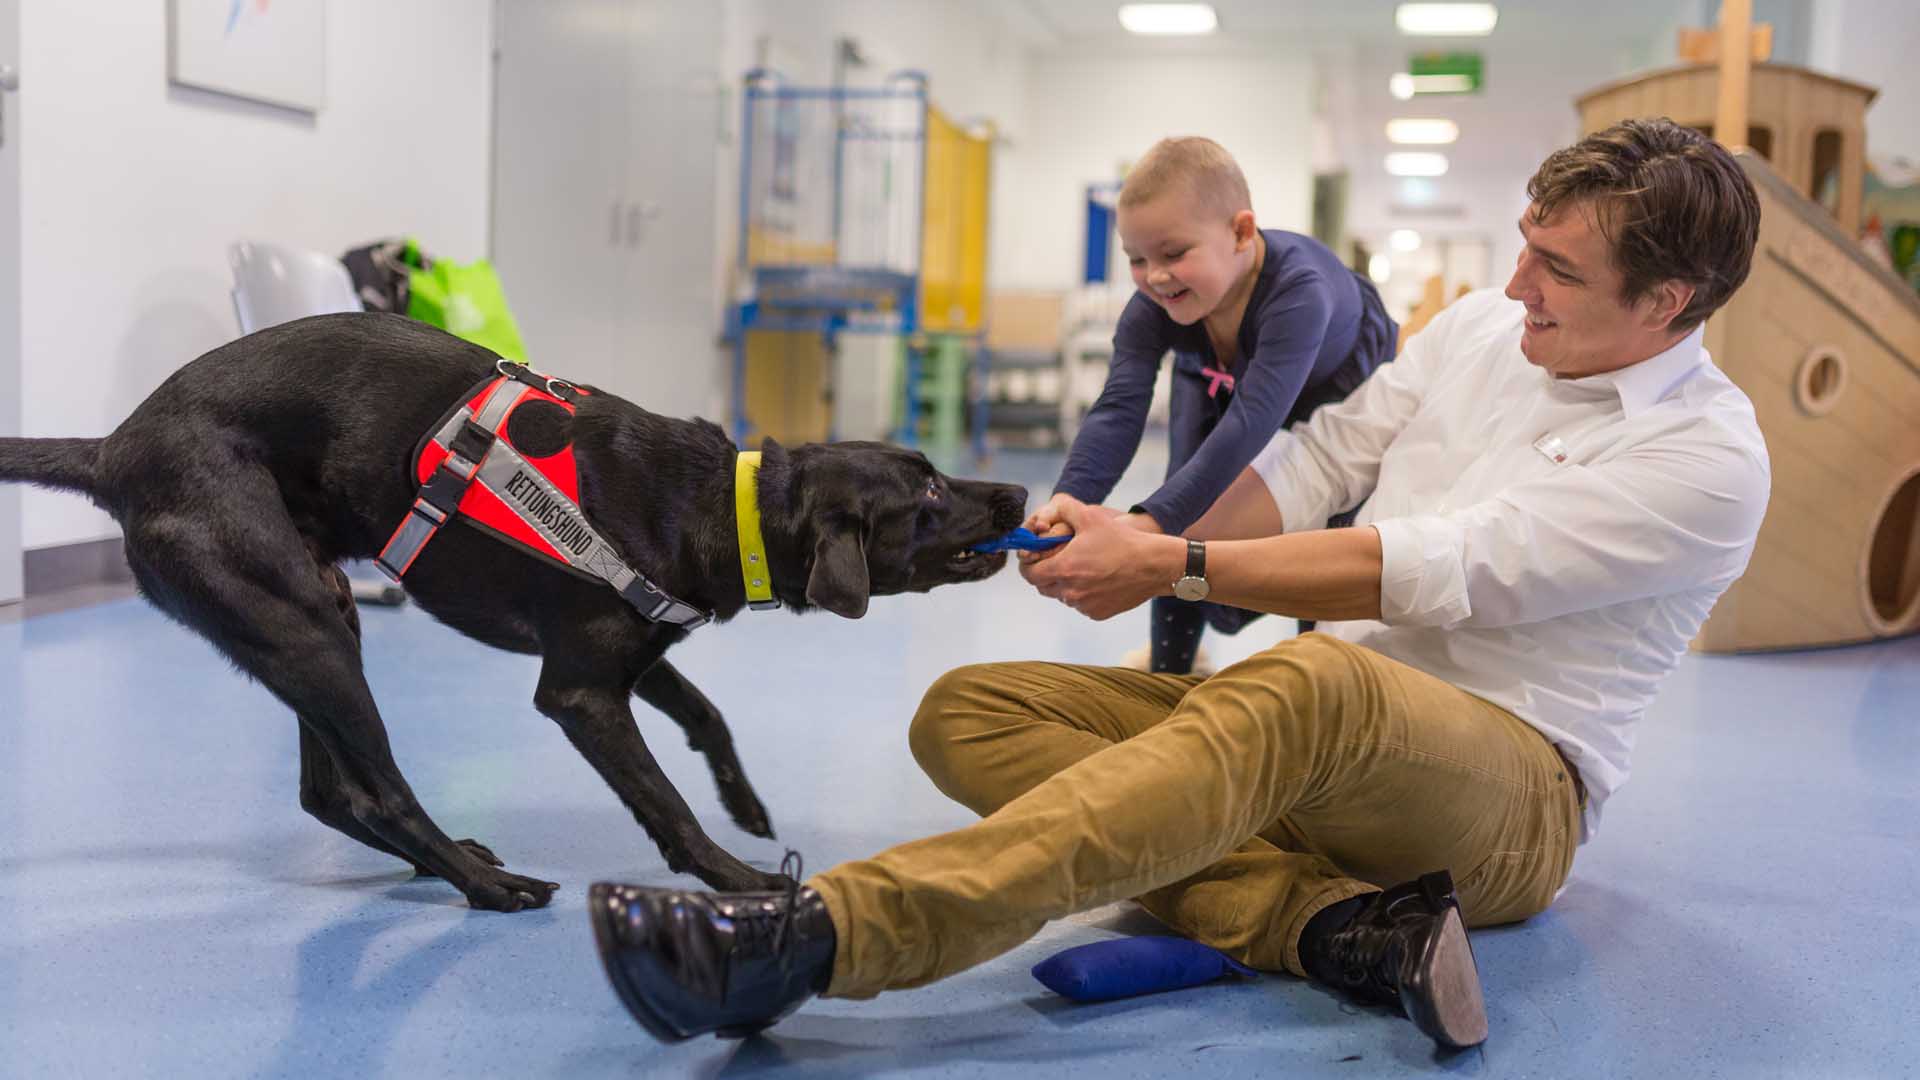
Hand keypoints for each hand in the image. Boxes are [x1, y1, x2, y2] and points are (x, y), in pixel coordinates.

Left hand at [1021, 495, 1183, 619]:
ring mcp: (1084, 605)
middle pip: (1042, 586)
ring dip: (1065, 584)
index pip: (1029, 573)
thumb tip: (1044, 513)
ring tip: (1082, 567)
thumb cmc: (1123, 540)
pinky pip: (1080, 605)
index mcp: (1064, 568)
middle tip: (1059, 560)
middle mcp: (1070, 591)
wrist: (1153, 566)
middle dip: (1046, 573)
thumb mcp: (1090, 516)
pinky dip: (1082, 594)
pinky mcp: (1097, 613)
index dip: (1029, 564)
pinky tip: (1097, 580)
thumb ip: (1062, 509)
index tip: (1036, 556)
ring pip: (1062, 596)